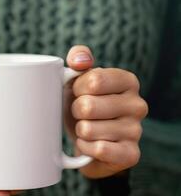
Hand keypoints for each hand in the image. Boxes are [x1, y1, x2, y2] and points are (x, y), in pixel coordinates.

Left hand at [64, 45, 147, 177]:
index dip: (76, 89)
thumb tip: (81, 61)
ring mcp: (136, 131)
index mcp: (127, 81)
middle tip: (80, 114)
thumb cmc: (81, 104)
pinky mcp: (131, 154)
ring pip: (88, 129)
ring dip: (79, 131)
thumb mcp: (77, 78)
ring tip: (86, 129)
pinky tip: (89, 144)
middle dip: (75, 112)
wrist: (88, 140)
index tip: (78, 93)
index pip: (93, 80)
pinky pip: (97, 149)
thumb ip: (78, 58)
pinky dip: (84, 147)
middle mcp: (138, 104)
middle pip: (87, 106)